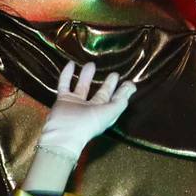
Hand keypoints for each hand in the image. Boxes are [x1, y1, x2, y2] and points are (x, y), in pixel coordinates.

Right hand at [31, 61, 137, 193]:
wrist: (64, 132)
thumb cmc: (89, 123)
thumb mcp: (111, 112)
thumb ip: (122, 99)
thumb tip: (132, 86)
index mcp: (103, 113)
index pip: (114, 100)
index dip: (121, 91)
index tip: (128, 81)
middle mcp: (91, 108)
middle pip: (100, 93)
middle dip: (107, 84)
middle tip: (113, 73)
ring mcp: (76, 103)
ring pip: (83, 86)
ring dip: (87, 75)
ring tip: (91, 63)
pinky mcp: (63, 99)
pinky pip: (65, 84)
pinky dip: (67, 74)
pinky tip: (71, 64)